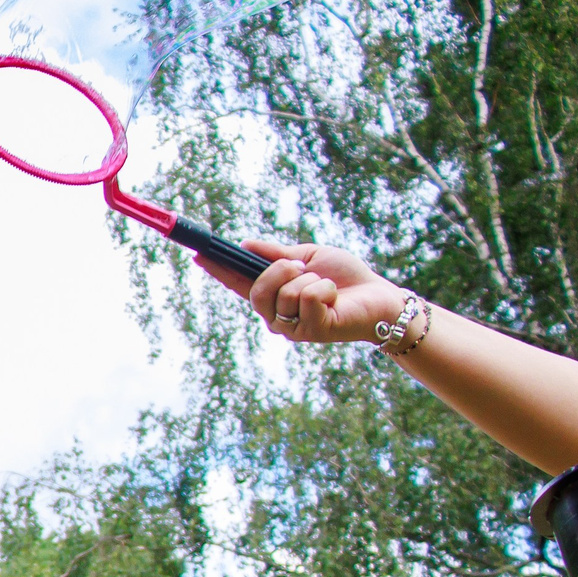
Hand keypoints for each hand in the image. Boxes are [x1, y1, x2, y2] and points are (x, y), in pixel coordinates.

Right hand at [200, 240, 406, 346]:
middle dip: (282, 270)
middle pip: (258, 289)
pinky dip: (325, 288)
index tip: (199, 254)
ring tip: (327, 286)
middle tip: (303, 267)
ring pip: (286, 292)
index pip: (237, 282)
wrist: (378, 297)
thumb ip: (278, 254)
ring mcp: (290, 326)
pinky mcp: (310, 331)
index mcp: (272, 295)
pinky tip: (335, 297)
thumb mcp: (308, 257)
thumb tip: (246, 245)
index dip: (218, 269)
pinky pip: (308, 298)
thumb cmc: (345, 277)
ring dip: (312, 279)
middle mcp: (275, 315)